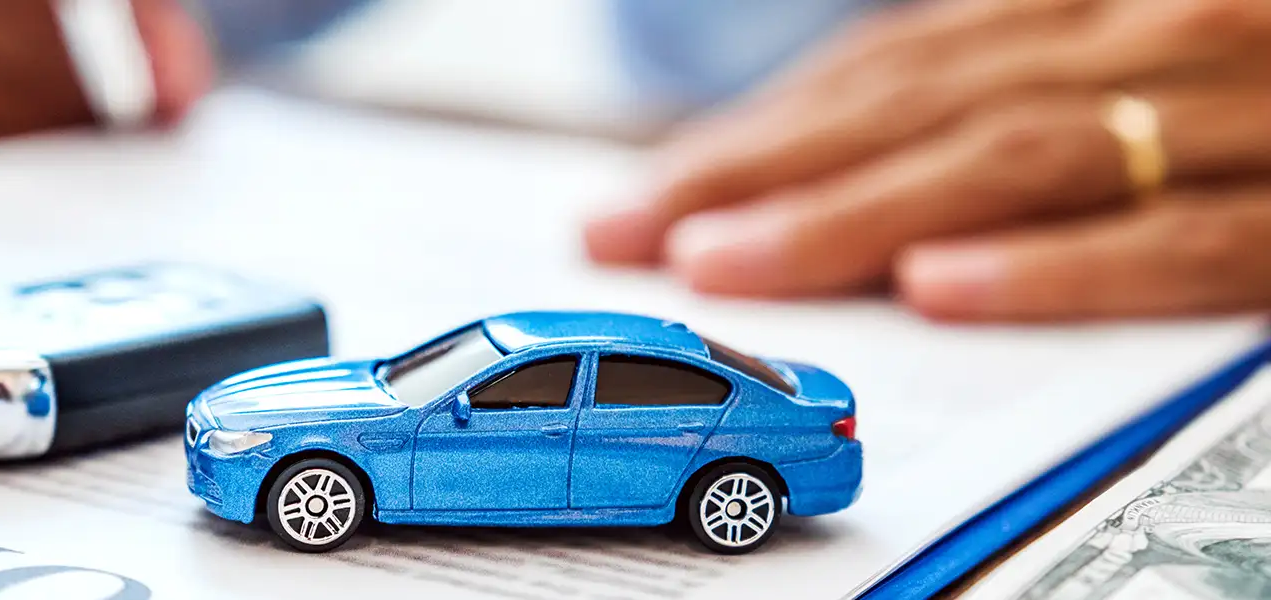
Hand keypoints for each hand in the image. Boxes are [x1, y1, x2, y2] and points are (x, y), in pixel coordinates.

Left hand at [584, 0, 1270, 320]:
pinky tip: (950, 291)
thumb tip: (877, 133)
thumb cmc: (1267, 57)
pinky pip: (1191, 239)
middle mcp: (1159, 29)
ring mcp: (1248, 108)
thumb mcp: (1137, 32)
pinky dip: (1065, 264)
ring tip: (734, 263)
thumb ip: (1026, 62)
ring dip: (862, 213)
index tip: (653, 188)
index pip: (899, 60)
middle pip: (927, 104)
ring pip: (1025, 158)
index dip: (765, 124)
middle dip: (763, 171)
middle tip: (633, 232)